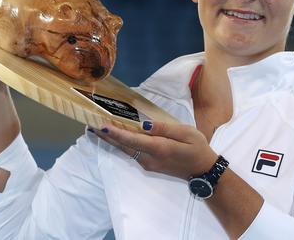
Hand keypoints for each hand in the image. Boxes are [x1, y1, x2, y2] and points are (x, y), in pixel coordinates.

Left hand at [94, 121, 218, 179]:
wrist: (202, 170)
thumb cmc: (197, 148)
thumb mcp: (186, 133)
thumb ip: (165, 128)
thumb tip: (145, 125)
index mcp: (160, 148)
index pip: (133, 140)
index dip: (116, 133)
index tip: (102, 126)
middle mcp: (149, 158)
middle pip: (124, 146)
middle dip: (107, 135)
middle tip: (91, 124)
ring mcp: (147, 163)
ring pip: (125, 149)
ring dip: (111, 139)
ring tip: (97, 128)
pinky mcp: (148, 164)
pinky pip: (131, 152)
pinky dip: (121, 143)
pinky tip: (113, 135)